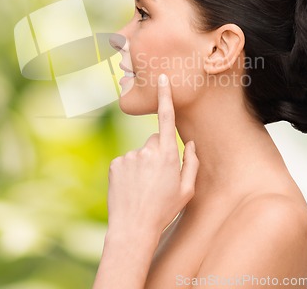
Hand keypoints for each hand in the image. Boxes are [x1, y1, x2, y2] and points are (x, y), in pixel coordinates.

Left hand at [106, 73, 199, 235]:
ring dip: (142, 165)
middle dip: (157, 153)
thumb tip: (190, 143)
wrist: (133, 228)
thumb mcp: (186, 190)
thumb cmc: (164, 210)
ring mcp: (129, 156)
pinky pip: (126, 161)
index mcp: (167, 155)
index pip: (166, 118)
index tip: (161, 78)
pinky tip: (131, 188)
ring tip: (143, 188)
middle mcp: (147, 150)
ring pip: (139, 153)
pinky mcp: (115, 163)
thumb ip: (191, 163)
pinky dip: (129, 171)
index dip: (165, 96)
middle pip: (154, 141)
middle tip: (158, 178)